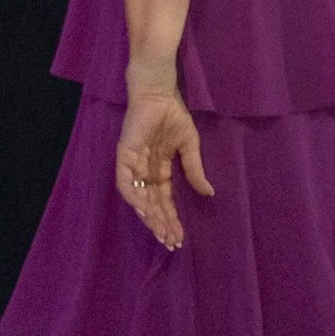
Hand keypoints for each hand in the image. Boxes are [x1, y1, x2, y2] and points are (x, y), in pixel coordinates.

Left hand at [115, 82, 210, 252]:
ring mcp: (134, 164)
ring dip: (150, 215)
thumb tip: (209, 193)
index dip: (172, 219)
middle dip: (162, 224)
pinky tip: (144, 210)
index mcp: (161, 170)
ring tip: (161, 232)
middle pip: (153, 204)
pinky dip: (133, 195)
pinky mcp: (125, 155)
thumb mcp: (190, 146)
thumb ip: (195, 170)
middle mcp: (146, 171)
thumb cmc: (173, 115)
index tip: (181, 238)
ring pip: (139, 198)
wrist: (160, 93)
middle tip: (171, 243)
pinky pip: (125, 181)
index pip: (166, 201)